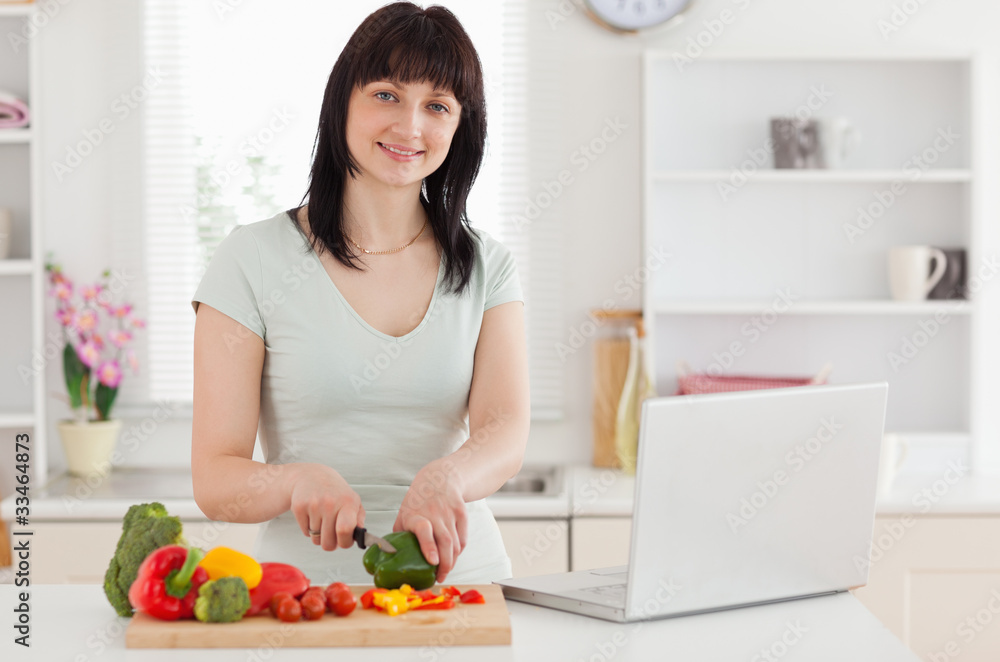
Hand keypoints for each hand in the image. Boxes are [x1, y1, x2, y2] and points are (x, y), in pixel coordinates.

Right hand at [289, 464, 364, 551]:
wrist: (311, 475)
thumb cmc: (335, 491)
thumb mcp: (352, 500)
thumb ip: (359, 520)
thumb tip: (361, 536)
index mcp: (348, 502)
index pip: (345, 530)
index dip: (345, 542)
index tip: (345, 541)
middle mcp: (330, 503)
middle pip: (328, 543)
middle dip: (331, 543)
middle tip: (332, 532)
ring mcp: (313, 505)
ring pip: (316, 539)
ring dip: (319, 534)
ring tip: (322, 519)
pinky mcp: (299, 507)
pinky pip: (305, 532)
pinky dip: (309, 529)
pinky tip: (313, 516)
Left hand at [393, 462, 466, 582]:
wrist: (439, 479)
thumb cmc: (417, 501)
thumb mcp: (403, 514)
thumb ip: (399, 535)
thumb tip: (390, 559)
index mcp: (415, 514)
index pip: (423, 529)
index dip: (428, 546)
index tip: (432, 561)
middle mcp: (434, 513)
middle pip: (445, 541)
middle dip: (445, 564)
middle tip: (439, 577)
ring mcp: (450, 513)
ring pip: (456, 544)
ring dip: (452, 561)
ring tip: (444, 571)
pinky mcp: (462, 514)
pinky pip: (463, 539)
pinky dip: (458, 552)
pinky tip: (452, 557)